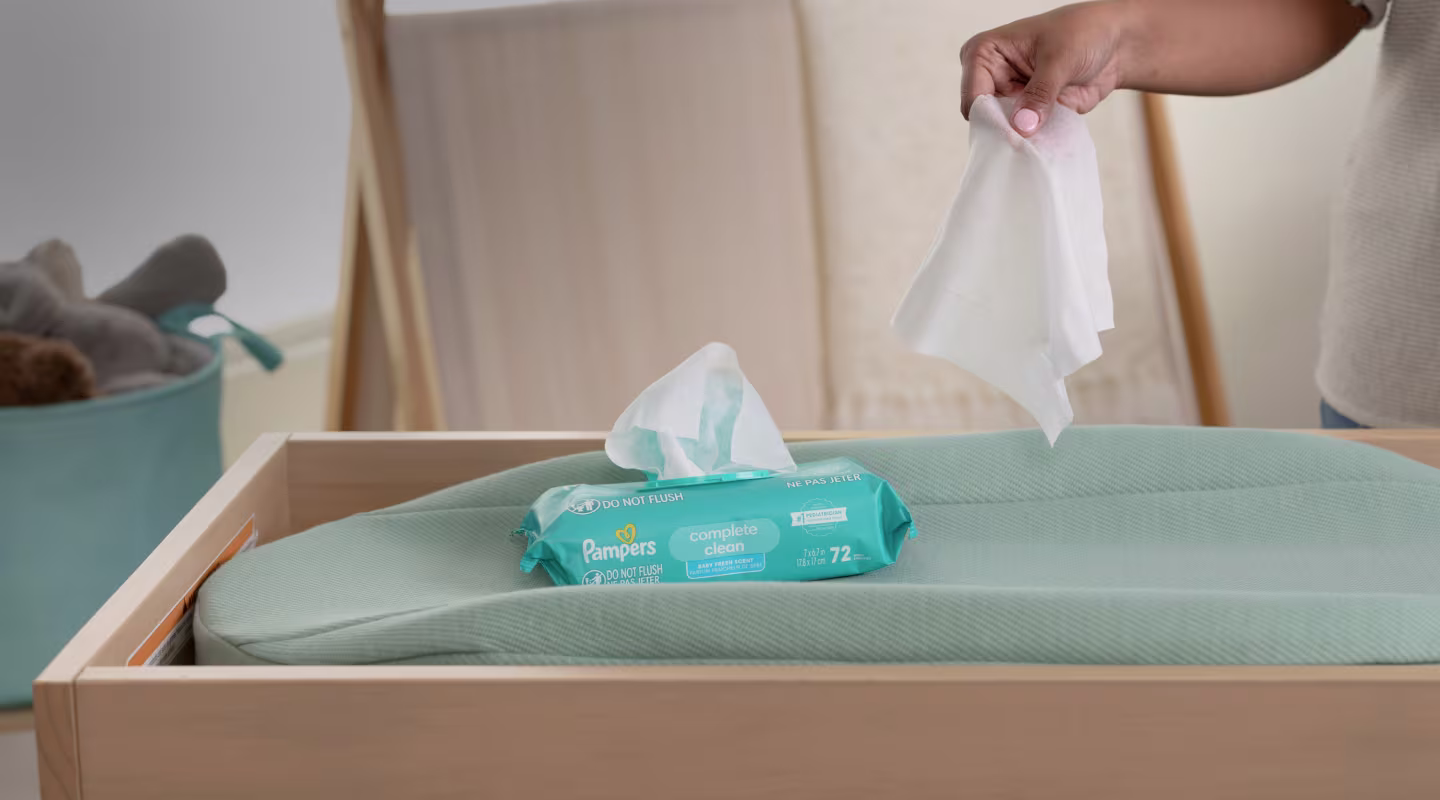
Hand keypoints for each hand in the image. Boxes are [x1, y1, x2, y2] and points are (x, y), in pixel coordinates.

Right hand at [960, 2, 1126, 136]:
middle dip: (1004, 132)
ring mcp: (1009, 98)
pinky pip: (1024, 137)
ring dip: (1020, 141)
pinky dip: (1035, 144)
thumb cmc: (1083, 32)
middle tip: (1026, 143)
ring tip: (1038, 145)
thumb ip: (1040, 93)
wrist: (1114, 43)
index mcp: (984, 53)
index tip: (1015, 131)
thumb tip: (1022, 127)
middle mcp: (990, 78)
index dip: (990, 117)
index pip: (974, 95)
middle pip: (984, 118)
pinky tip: (1046, 147)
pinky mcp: (1027, 114)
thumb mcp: (1061, 58)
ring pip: (1002, 131)